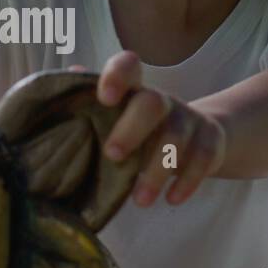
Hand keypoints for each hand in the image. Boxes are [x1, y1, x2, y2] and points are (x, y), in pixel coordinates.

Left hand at [96, 51, 225, 206]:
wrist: (198, 137)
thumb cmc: (142, 131)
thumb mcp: (117, 120)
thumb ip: (89, 106)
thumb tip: (57, 81)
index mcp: (134, 91)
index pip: (128, 66)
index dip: (117, 76)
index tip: (104, 98)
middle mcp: (162, 101)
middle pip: (152, 103)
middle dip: (132, 129)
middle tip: (113, 155)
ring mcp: (188, 119)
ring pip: (176, 137)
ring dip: (157, 170)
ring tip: (139, 201)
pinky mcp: (210, 141)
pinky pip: (204, 158)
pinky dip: (188, 181)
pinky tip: (171, 199)